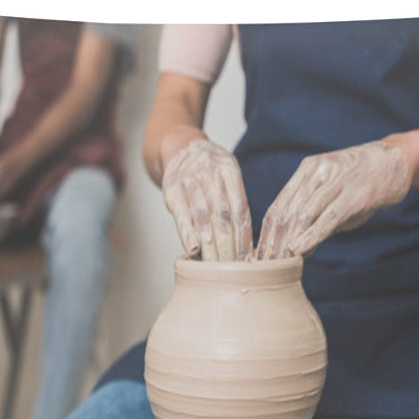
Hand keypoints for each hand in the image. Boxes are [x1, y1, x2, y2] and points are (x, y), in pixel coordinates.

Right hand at [161, 138, 253, 260]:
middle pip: (223, 215)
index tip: (247, 260)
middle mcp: (210, 172)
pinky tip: (192, 250)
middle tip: (233, 270)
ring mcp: (189, 180)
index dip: (244, 237)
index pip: (240, 209)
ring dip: (210, 244)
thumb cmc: (209, 171)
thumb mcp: (228, 176)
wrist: (180, 147)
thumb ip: (236, 203)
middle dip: (229, 246)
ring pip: (203, 216)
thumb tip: (248, 245)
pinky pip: (181, 214)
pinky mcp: (171, 189)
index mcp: (229, 169)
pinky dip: (187, 233)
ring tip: (215, 266)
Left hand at [257, 138, 418, 258]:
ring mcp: (335, 181)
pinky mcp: (354, 194)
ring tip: (279, 264)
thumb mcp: (334, 193)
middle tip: (264, 267)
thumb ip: (315, 217)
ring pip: (302, 215)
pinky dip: (311, 235)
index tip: (259, 257)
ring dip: (289, 242)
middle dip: (273, 243)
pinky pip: (327, 217)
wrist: (398, 159)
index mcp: (306, 171)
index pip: (277, 206)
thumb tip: (298, 248)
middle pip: (285, 213)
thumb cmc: (363, 181)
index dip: (265, 234)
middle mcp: (316, 172)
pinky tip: (300, 250)